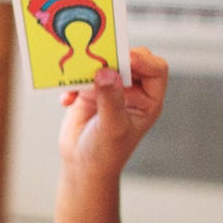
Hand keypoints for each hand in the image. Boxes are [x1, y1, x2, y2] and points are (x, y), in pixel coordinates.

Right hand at [58, 46, 168, 176]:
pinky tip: (67, 101)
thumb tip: (108, 72)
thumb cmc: (106, 152)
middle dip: (113, 57)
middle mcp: (133, 90)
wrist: (83, 164)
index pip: (155, 69)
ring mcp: (111, 88)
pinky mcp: (90, 89)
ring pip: (104, 63)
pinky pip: (82, 74)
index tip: (125, 58)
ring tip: (77, 84)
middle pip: (129, 60)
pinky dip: (72, 84)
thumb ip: (111, 99)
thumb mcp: (112, 127)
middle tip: (96, 59)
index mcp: (148, 99)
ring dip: (88, 68)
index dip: (143, 60)